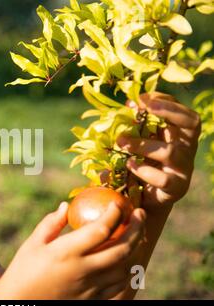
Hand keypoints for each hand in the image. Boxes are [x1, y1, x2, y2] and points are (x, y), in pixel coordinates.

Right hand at [0, 202, 145, 298]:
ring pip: (125, 268)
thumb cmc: (23, 270)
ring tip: (137, 233)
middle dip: (136, 228)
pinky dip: (129, 268)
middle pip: (121, 248)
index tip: (117, 202)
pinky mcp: (94, 300)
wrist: (21, 305)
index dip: (114, 213)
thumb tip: (67, 205)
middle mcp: (83, 271)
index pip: (100, 230)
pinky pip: (120, 284)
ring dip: (136, 248)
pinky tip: (127, 257)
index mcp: (66, 253)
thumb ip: (51, 223)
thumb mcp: (33, 244)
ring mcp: (91, 288)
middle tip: (139, 213)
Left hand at [117, 92, 201, 211]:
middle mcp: (186, 149)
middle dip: (169, 111)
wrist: (146, 199)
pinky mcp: (176, 188)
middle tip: (144, 107)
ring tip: (121, 142)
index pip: (182, 111)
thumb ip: (138, 128)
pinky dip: (143, 170)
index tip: (140, 98)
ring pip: (170, 151)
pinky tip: (129, 165)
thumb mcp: (140, 144)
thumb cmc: (142, 165)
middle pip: (192, 123)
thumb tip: (127, 105)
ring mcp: (183, 168)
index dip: (165, 101)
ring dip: (142, 144)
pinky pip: (162, 178)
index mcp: (180, 135)